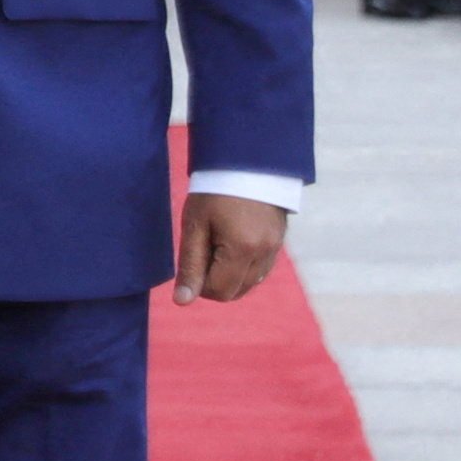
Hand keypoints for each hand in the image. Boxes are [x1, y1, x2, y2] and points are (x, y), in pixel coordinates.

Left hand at [173, 192, 287, 305]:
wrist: (246, 159)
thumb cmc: (214, 191)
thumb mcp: (195, 225)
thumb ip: (190, 265)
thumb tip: (181, 302)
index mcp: (243, 250)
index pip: (218, 292)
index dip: (199, 282)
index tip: (193, 254)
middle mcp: (264, 254)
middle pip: (235, 292)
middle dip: (214, 279)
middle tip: (204, 245)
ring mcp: (275, 249)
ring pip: (249, 283)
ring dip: (230, 274)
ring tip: (218, 238)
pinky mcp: (279, 242)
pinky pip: (259, 269)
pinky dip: (243, 265)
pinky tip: (233, 239)